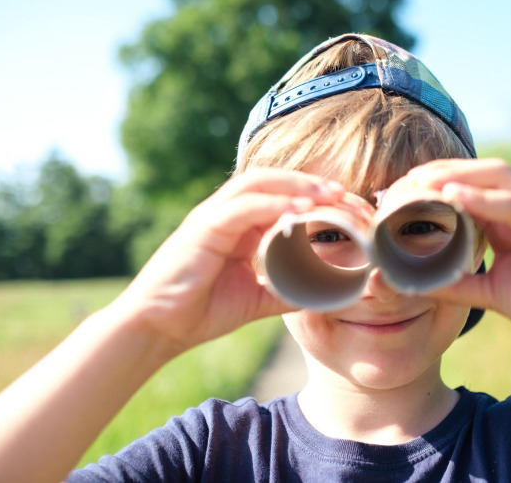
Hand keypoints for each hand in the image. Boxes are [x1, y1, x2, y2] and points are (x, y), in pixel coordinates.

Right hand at [109, 169, 344, 353]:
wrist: (158, 328)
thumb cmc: (202, 310)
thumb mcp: (258, 298)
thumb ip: (288, 289)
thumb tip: (325, 292)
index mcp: (242, 225)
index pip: (285, 197)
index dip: (320, 197)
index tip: (352, 208)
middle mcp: (229, 213)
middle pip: (277, 182)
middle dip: (316, 185)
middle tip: (349, 196)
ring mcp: (214, 216)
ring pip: (259, 184)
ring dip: (296, 185)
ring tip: (329, 194)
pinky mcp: (202, 227)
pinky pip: (241, 207)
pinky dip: (271, 205)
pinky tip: (298, 211)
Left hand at [408, 159, 510, 341]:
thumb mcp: (486, 292)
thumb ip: (452, 283)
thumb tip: (409, 283)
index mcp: (507, 217)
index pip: (469, 186)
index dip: (435, 182)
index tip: (399, 191)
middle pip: (480, 173)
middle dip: (441, 170)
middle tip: (405, 179)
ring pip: (498, 177)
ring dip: (458, 175)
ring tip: (422, 180)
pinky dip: (485, 198)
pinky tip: (454, 195)